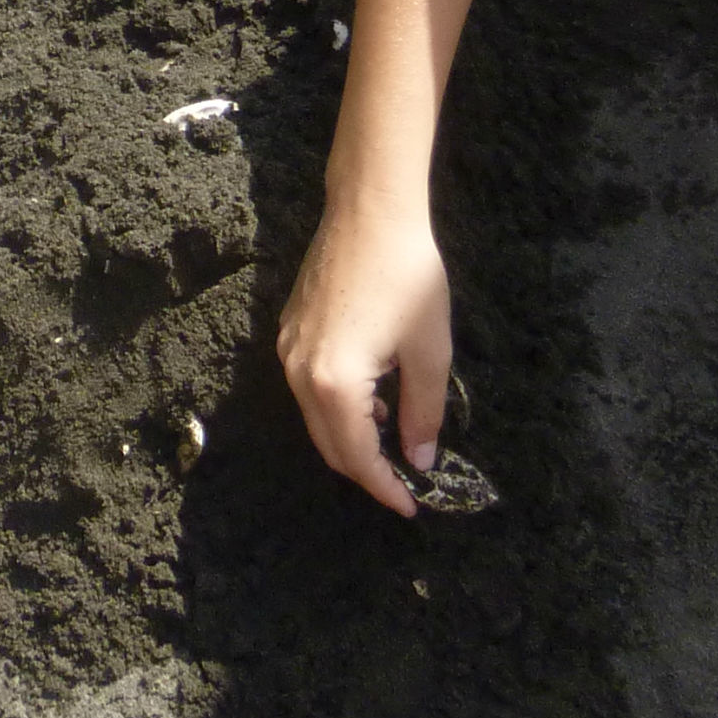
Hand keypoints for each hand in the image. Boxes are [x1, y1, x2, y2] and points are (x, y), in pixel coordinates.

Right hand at [276, 203, 452, 513]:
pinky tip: (372, 396)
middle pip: (328, 445)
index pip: (357, 456)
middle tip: (404, 483)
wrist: (370, 211)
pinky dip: (336, 408)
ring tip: (393, 436)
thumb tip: (421, 460)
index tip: (413, 506)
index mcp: (333, 383)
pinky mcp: (288, 331)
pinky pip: (308, 389)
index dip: (385, 487)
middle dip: (366, 471)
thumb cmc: (407, 276)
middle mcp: (298, 372)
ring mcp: (288, 350)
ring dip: (351, 438)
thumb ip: (423, 413)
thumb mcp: (429, 351)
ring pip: (315, 418)